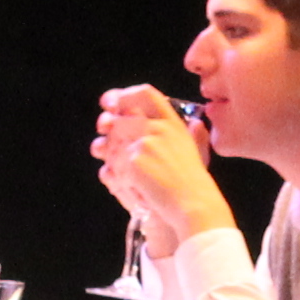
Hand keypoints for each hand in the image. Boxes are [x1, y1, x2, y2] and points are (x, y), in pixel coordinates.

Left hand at [92, 85, 229, 247]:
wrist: (194, 206)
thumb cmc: (193, 185)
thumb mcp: (195, 151)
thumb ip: (191, 134)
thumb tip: (193, 122)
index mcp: (173, 123)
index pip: (146, 94)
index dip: (123, 95)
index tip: (110, 103)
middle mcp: (160, 128)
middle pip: (120, 119)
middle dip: (108, 129)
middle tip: (103, 137)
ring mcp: (146, 143)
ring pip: (112, 144)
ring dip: (113, 159)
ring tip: (131, 175)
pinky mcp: (134, 161)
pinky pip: (112, 167)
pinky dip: (119, 179)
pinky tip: (135, 189)